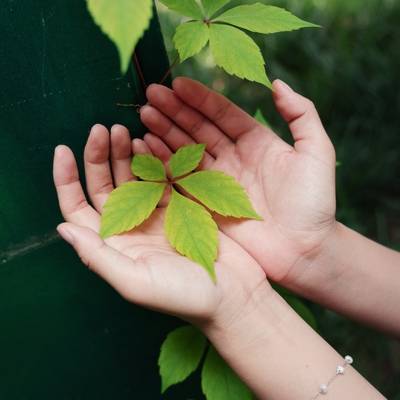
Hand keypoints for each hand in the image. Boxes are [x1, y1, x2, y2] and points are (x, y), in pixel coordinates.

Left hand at [53, 125, 268, 328]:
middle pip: (104, 186)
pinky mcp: (180, 207)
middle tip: (103, 129)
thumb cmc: (185, 296)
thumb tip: (62, 227)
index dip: (66, 180)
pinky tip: (148, 142)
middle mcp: (130, 227)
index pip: (78, 208)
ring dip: (124, 153)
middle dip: (98, 156)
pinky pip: (160, 177)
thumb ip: (98, 256)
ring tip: (123, 130)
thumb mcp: (135, 282)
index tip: (63, 148)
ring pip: (131, 177)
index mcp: (114, 245)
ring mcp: (155, 215)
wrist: (234, 296)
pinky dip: (152, 158)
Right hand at [140, 78, 336, 283]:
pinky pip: (181, 177)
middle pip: (199, 128)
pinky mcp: (206, 203)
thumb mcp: (317, 152)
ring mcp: (217, 180)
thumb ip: (301, 114)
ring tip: (144, 115)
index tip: (177, 83)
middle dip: (175, 111)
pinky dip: (163, 162)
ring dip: (165, 132)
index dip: (200, 98)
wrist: (303, 249)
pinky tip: (147, 146)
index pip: (223, 113)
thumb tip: (276, 82)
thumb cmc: (314, 202)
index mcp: (256, 141)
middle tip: (151, 95)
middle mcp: (234, 157)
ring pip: (186, 150)